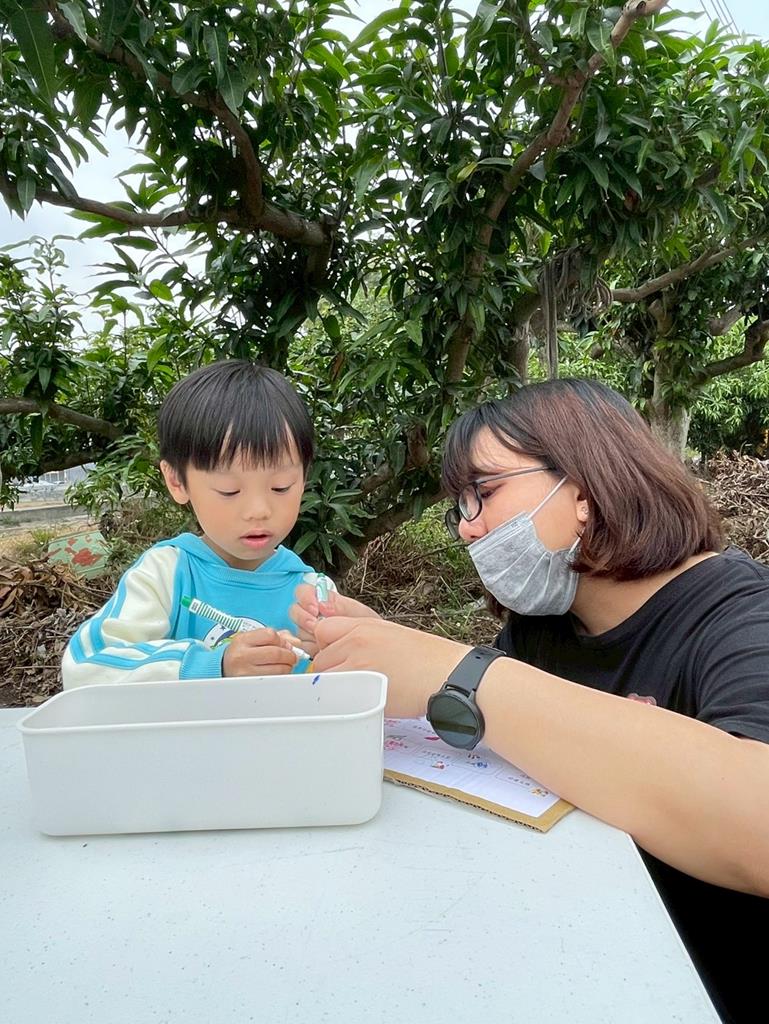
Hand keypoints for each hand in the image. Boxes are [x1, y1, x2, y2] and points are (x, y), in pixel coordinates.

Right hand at [222, 628, 299, 676]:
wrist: (225, 669)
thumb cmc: (243, 653)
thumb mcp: (254, 640)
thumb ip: (277, 637)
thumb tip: (296, 643)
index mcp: (242, 640)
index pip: (270, 635)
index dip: (282, 640)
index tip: (285, 644)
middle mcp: (241, 656)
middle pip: (277, 653)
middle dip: (289, 655)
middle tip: (291, 657)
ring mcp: (245, 673)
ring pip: (279, 669)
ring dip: (287, 667)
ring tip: (283, 665)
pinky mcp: (251, 686)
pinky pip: (275, 680)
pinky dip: (281, 676)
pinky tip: (277, 673)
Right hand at [289, 583, 379, 655]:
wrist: (373, 647)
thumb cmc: (367, 628)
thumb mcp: (358, 613)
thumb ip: (340, 606)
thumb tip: (323, 604)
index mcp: (323, 600)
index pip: (303, 592)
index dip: (305, 598)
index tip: (315, 608)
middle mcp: (312, 614)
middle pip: (295, 611)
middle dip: (304, 618)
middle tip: (315, 625)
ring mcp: (309, 631)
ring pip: (296, 630)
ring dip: (307, 635)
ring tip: (322, 638)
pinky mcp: (309, 648)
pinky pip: (301, 647)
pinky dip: (308, 648)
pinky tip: (318, 648)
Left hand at [312, 616, 470, 717]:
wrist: (449, 674)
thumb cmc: (428, 658)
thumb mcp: (391, 634)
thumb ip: (363, 639)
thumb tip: (343, 652)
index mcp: (363, 625)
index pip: (322, 630)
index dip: (327, 646)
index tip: (337, 657)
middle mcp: (355, 641)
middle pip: (320, 657)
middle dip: (330, 670)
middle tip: (351, 680)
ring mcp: (356, 665)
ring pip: (324, 679)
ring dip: (335, 688)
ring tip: (357, 693)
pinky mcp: (361, 689)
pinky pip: (335, 697)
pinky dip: (341, 702)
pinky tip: (358, 704)